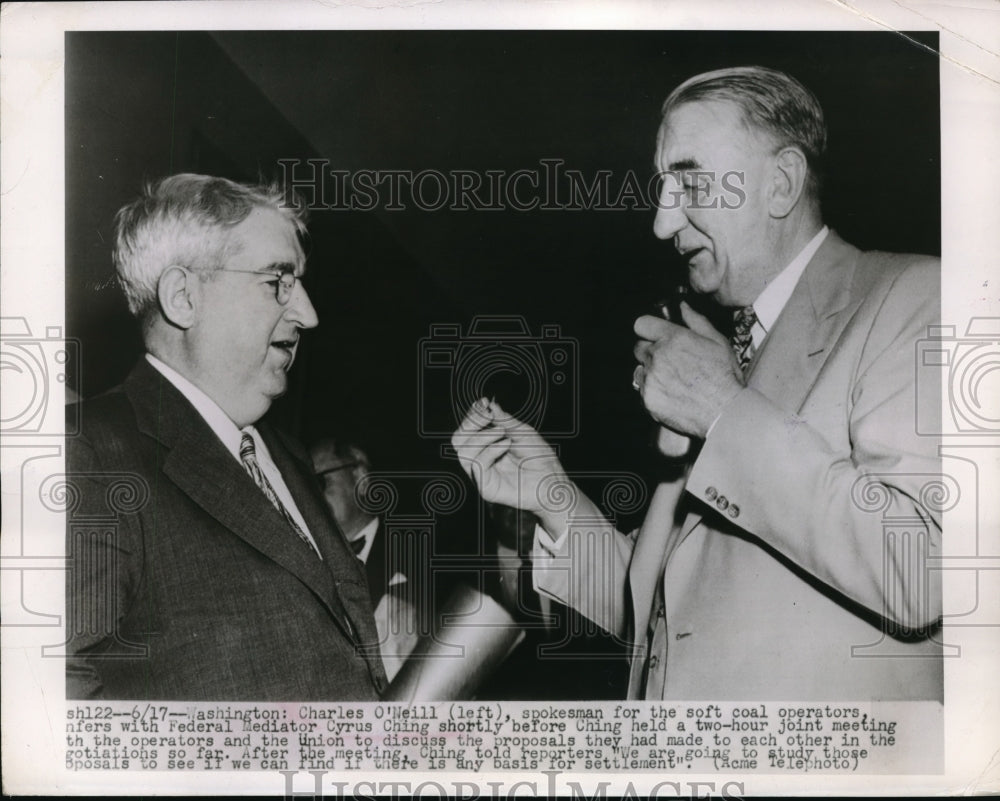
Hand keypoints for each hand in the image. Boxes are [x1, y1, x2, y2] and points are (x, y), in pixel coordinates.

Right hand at [451, 398, 579, 534]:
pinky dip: (490, 450)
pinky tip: (506, 445)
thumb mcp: (523, 433)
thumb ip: (505, 420)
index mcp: (487, 445)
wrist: (552, 482)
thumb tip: (490, 406)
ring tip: (503, 432)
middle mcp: (481, 458)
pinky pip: (477, 465)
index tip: (483, 402)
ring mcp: (483, 473)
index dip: (472, 414)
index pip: (468, 429)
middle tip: (488, 415)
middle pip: (458, 439)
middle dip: (471, 423)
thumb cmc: (541, 459)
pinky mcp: (486, 486)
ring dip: (482, 436)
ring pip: (464, 451)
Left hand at [633, 301, 744, 437]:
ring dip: (651, 372)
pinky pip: (642, 390)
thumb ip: (696, 321)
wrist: (723, 412)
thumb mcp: (718, 342)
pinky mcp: (647, 398)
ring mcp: (650, 378)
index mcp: (673, 338)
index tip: (654, 335)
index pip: (641, 324)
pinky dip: (653, 391)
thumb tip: (682, 307)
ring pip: (640, 369)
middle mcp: (657, 356)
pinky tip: (671, 394)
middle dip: (651, 352)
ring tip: (672, 381)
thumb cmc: (724, 377)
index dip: (648, 329)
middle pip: (639, 348)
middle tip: (670, 362)